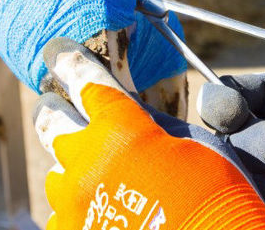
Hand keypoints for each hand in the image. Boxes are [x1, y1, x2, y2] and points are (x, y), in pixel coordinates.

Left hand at [33, 37, 264, 229]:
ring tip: (90, 174)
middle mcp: (86, 160)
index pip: (85, 79)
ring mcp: (73, 202)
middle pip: (51, 121)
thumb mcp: (191, 147)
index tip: (56, 51)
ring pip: (55, 173)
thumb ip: (153, 128)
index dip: (69, 60)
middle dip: (53, 109)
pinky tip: (97, 211)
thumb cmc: (212, 194)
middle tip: (55, 106)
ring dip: (70, 167)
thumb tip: (133, 119)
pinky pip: (62, 214)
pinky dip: (78, 207)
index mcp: (119, 128)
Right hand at [198, 0, 264, 229]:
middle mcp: (255, 132)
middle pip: (216, 125)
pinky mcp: (254, 202)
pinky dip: (251, 198)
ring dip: (248, 169)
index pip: (225, 90)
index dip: (221, 97)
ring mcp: (254, 169)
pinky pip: (230, 194)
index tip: (235, 105)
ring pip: (220, 160)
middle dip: (237, 132)